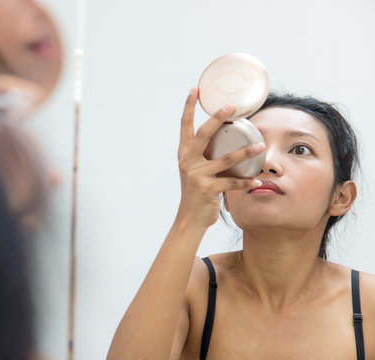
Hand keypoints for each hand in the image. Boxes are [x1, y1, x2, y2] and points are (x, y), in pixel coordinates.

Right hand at [176, 87, 263, 227]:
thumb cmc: (197, 193)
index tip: (195, 89)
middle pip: (203, 135)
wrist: (189, 219)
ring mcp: (196, 175)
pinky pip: (230, 183)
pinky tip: (257, 181)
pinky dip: (246, 182)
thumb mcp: (195, 170)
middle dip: (217, 118)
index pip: (185, 126)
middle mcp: (187, 162)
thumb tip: (227, 139)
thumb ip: (205, 155)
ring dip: (244, 152)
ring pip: (224, 159)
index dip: (189, 107)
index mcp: (184, 154)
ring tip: (260, 145)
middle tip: (231, 106)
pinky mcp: (206, 189)